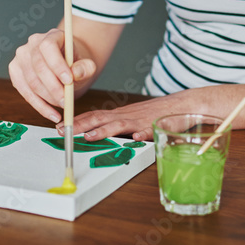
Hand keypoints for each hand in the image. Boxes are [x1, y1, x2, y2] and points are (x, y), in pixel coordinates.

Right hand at [9, 28, 96, 123]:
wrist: (67, 64)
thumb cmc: (75, 63)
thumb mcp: (86, 63)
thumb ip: (85, 68)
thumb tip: (76, 73)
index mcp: (52, 35)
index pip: (48, 47)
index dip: (57, 65)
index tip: (69, 81)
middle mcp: (32, 43)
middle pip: (38, 66)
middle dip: (52, 88)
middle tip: (66, 102)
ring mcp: (21, 57)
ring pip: (30, 81)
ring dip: (47, 98)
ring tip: (62, 106)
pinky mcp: (15, 72)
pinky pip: (24, 91)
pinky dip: (38, 105)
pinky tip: (51, 113)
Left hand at [62, 92, 195, 141]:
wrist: (184, 104)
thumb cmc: (157, 114)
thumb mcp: (133, 118)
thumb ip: (118, 125)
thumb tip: (97, 133)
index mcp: (120, 114)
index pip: (94, 115)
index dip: (77, 120)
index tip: (60, 125)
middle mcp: (127, 116)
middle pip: (100, 118)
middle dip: (81, 125)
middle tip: (64, 131)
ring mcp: (141, 121)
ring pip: (120, 125)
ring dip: (104, 131)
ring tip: (90, 137)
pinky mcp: (158, 126)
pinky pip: (149, 131)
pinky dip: (142, 135)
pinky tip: (135, 140)